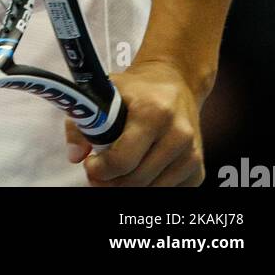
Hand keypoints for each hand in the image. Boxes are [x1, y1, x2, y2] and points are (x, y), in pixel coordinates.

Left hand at [65, 59, 204, 186]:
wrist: (176, 81)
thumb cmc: (138, 89)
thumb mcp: (106, 92)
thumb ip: (83, 121)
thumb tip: (75, 155)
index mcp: (153, 112)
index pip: (123, 159)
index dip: (101, 169)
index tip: (91, 164)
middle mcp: (178, 134)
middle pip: (136, 180)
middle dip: (111, 181)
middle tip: (99, 172)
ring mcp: (192, 155)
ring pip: (151, 190)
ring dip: (128, 185)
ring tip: (117, 169)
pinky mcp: (199, 170)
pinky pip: (168, 193)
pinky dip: (149, 186)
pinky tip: (141, 168)